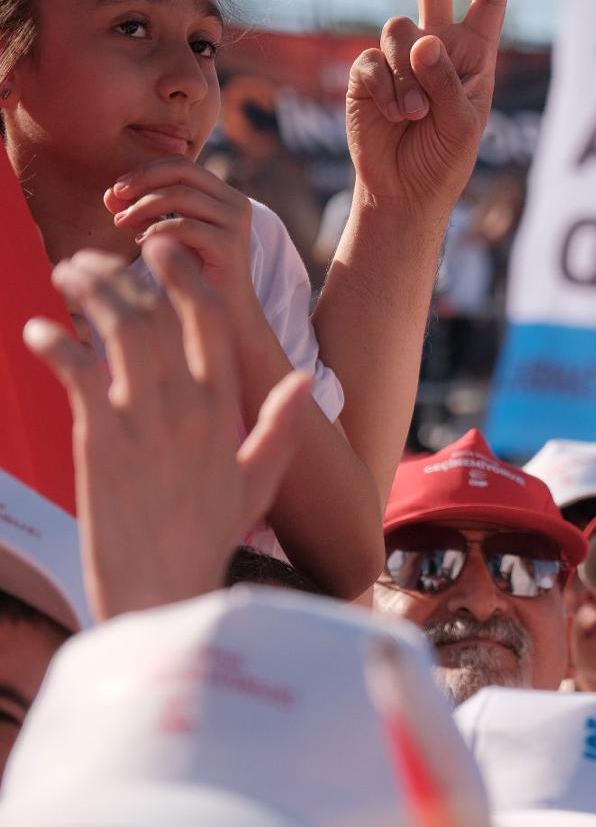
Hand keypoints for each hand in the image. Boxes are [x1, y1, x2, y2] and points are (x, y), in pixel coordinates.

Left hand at [22, 236, 311, 619]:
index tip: (161, 254)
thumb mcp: (257, 480)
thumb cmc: (206, 540)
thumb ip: (278, 426)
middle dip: (120, 276)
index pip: (209, 322)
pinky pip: (76, 373)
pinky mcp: (99, 443)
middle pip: (155, 315)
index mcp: (221, 411)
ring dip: (86, 294)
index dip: (184, 279)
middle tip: (91, 260)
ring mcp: (143, 422)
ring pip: (117, 331)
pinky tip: (38, 332)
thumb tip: (306, 382)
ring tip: (65, 276)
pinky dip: (54, 343)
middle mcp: (186, 408)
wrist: (164, 594)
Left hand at [104, 157, 255, 319]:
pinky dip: (155, 230)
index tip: (118, 189)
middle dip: (142, 180)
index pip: (182, 166)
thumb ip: (145, 211)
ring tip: (121, 223)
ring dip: (143, 206)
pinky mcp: (229, 245)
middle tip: (115, 199)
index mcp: (225, 196)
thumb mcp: (169, 235)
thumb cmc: (195, 275)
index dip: (146, 171)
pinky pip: (183, 225)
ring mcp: (235, 223)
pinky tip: (140, 243)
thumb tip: (111, 194)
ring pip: (180, 195)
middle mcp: (236, 204)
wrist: (225, 316)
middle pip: (182, 171)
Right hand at [346, 0, 514, 212]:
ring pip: (398, 30)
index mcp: (475, 54)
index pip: (490, 1)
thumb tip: (425, 39)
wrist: (404, 190)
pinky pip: (372, 63)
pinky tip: (395, 115)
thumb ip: (447, 81)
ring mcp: (400, 56)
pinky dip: (386, 90)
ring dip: (408, 74)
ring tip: (417, 112)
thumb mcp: (464, 124)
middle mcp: (437, 46)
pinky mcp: (368, 71)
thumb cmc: (446, 160)